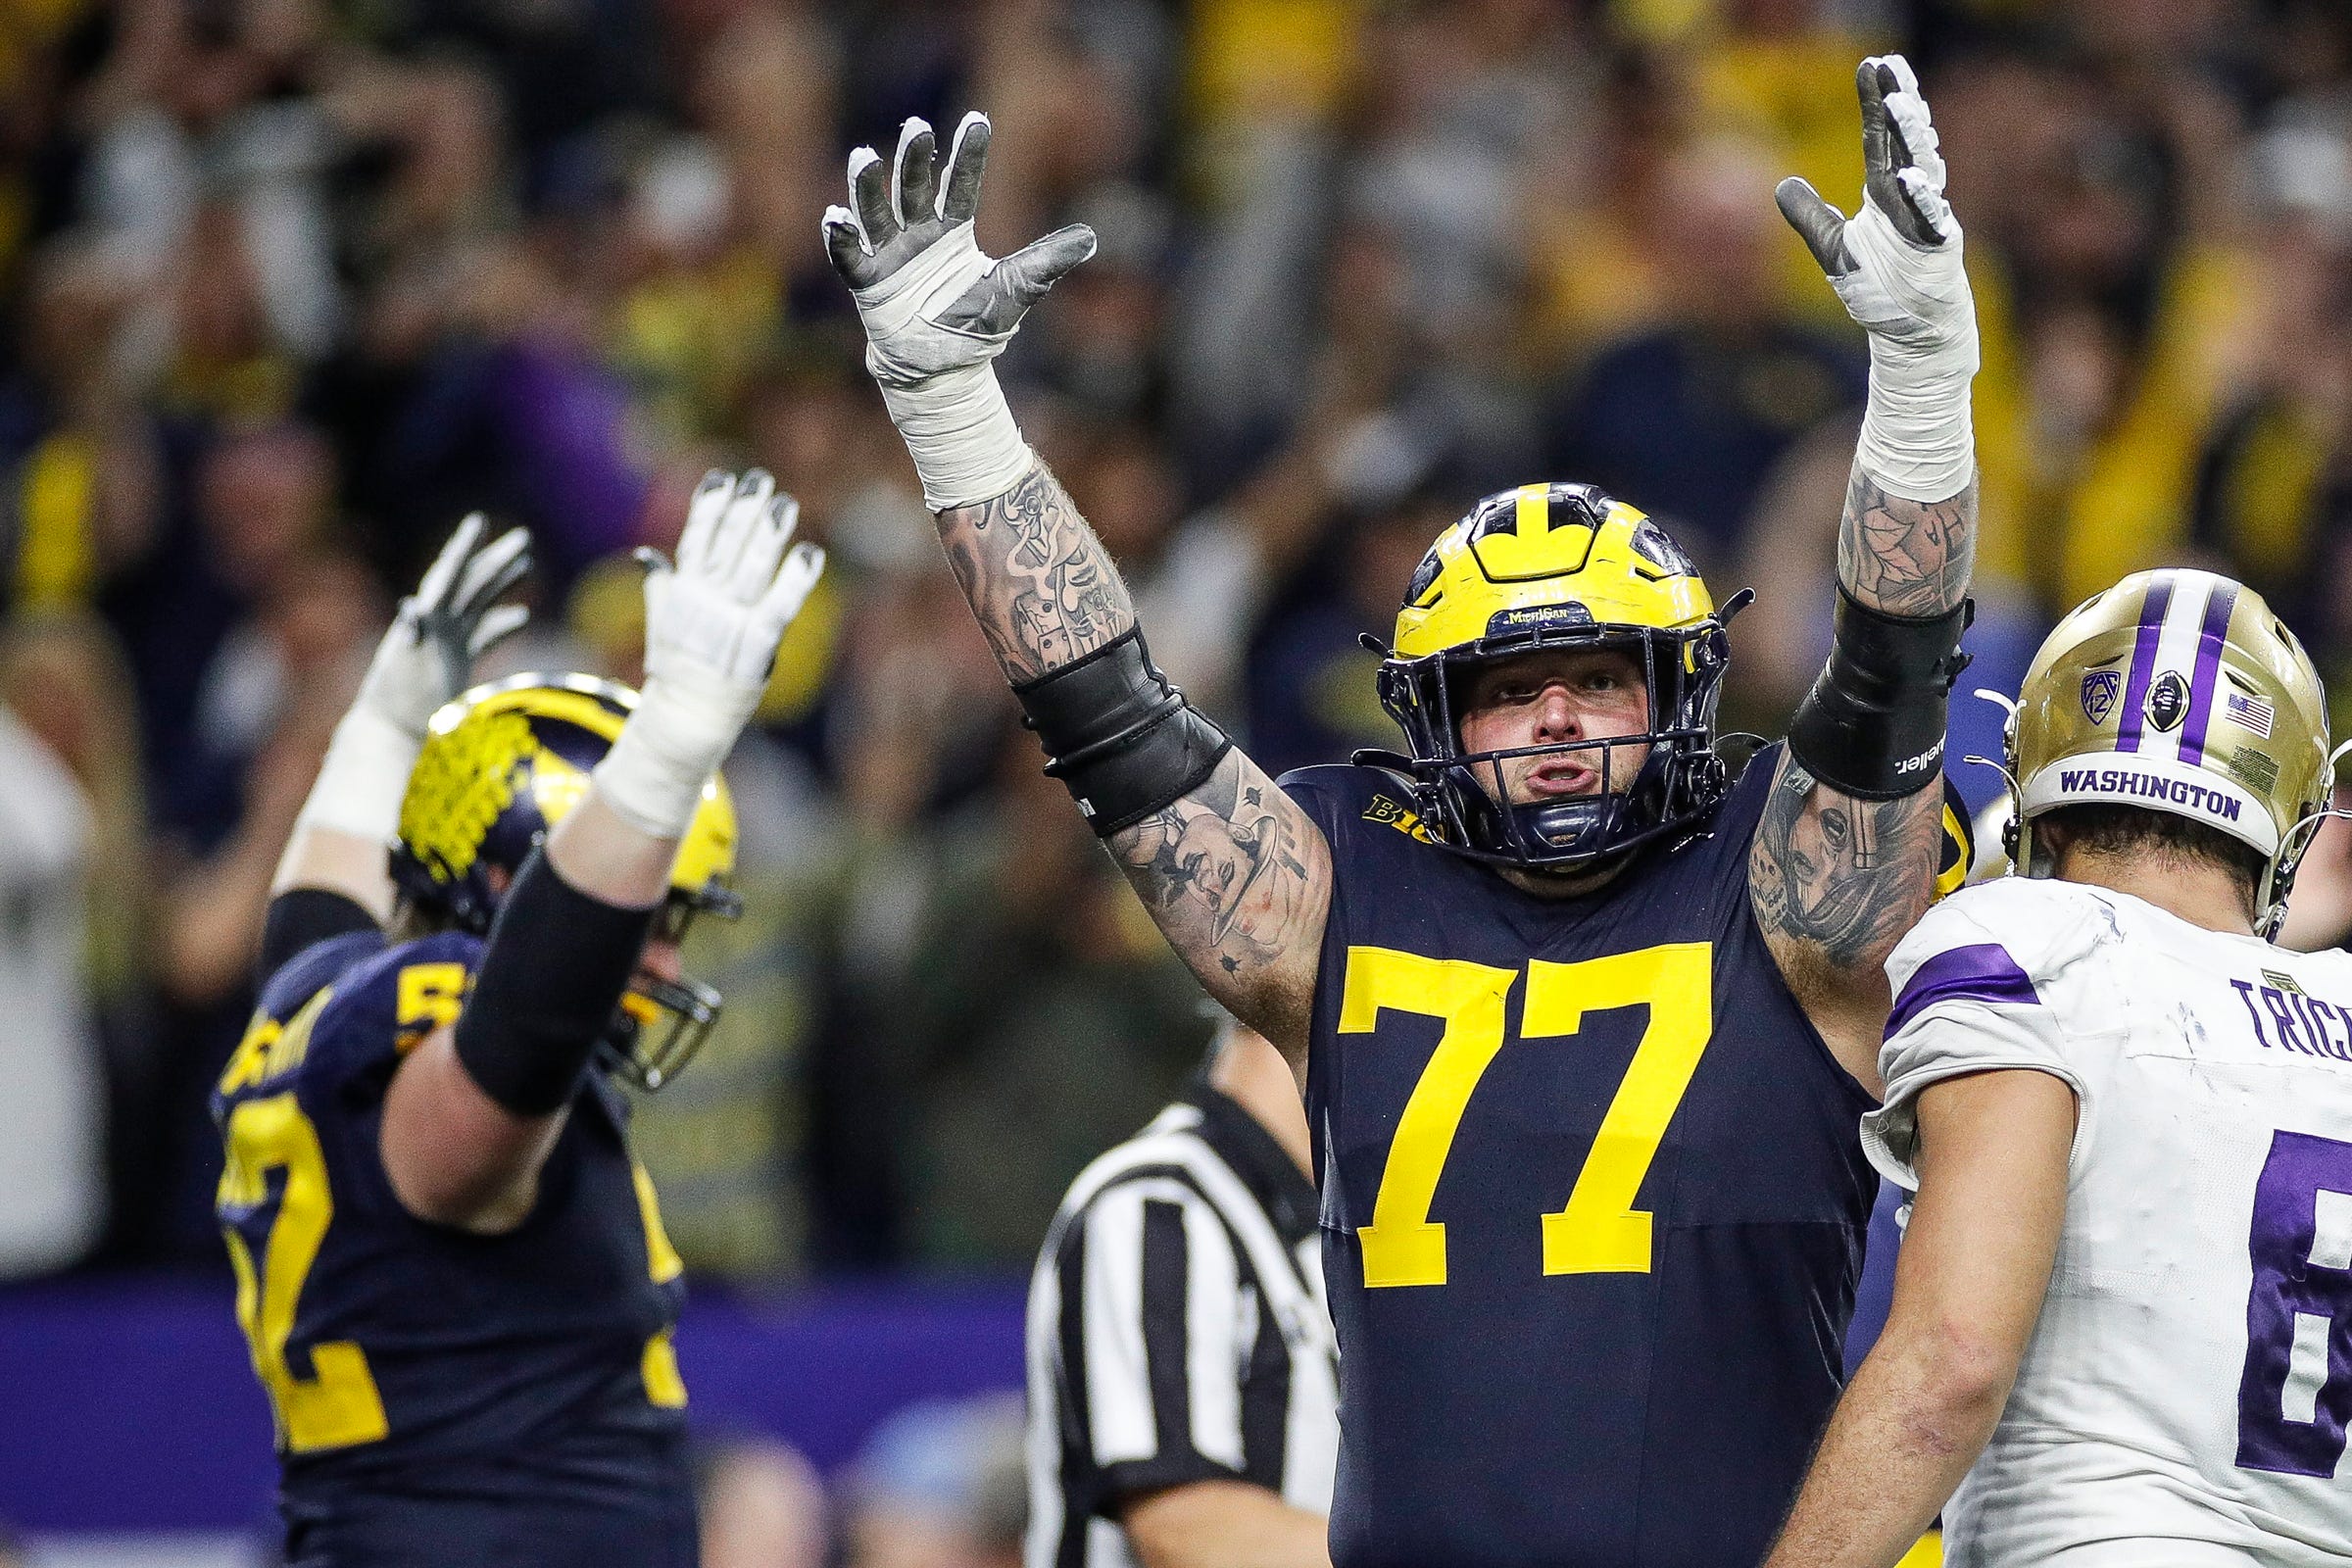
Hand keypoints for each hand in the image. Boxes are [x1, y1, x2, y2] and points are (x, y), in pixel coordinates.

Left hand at [358, 513, 531, 737]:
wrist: (390, 732)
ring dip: (499, 583)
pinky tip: (521, 617)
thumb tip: (412, 606)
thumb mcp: (403, 669)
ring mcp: (446, 641)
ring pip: (477, 603)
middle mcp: (436, 624)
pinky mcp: (454, 661)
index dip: (464, 547)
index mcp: (426, 620)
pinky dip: (501, 624)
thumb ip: (411, 637)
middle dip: (494, 559)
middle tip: (522, 537)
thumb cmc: (397, 704)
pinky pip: (482, 634)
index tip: (479, 521)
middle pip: (469, 583)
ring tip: (525, 563)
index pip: (448, 575)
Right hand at [635, 469, 824, 703]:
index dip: (708, 507)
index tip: (721, 477)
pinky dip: (796, 579)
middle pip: (727, 545)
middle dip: (743, 509)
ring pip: (753, 567)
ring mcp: (732, 621)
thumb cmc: (677, 672)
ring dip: (769, 533)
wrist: (686, 719)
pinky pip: (780, 605)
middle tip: (760, 479)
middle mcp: (706, 602)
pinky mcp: (757, 645)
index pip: (696, 540)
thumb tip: (647, 554)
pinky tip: (810, 553)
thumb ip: (660, 587)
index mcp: (683, 594)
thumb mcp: (661, 625)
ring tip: (785, 502)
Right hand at [822, 112, 1096, 388]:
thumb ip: (1046, 262)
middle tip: (917, 128)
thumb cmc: (975, 326)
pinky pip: (850, 257)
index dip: (969, 155)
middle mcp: (918, 235)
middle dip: (914, 160)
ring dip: (868, 187)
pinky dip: (840, 238)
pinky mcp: (869, 283)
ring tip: (864, 156)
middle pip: (914, 189)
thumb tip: (1092, 238)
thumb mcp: (1016, 291)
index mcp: (952, 232)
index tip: (978, 120)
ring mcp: (890, 257)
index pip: (961, 185)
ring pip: (878, 213)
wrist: (945, 370)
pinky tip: (835, 216)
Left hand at [1776, 55, 1972, 359]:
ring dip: (1913, 137)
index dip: (1877, 102)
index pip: (1881, 139)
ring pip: (1924, 170)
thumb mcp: (1832, 247)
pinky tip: (1910, 179)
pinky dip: (1921, 200)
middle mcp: (1911, 200)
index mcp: (1886, 194)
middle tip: (1891, 66)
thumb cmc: (1878, 288)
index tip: (1874, 64)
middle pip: (1905, 142)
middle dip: (1899, 103)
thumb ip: (1809, 215)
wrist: (1910, 333)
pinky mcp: (1939, 250)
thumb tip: (1783, 185)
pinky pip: (1931, 220)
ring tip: (1901, 105)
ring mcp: (1929, 222)